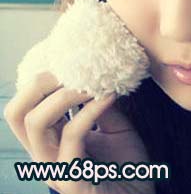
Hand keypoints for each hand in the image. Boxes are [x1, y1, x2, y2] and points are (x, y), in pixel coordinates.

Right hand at [4, 71, 155, 193]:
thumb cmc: (126, 165)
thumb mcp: (113, 125)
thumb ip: (99, 104)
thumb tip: (99, 73)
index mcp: (51, 139)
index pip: (24, 106)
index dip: (38, 80)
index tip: (67, 59)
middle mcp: (46, 153)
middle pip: (16, 113)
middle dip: (39, 83)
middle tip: (69, 67)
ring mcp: (55, 167)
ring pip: (36, 124)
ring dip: (64, 94)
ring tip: (90, 80)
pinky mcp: (71, 180)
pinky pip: (72, 136)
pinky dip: (89, 110)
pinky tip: (109, 95)